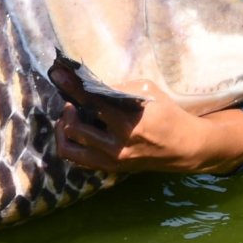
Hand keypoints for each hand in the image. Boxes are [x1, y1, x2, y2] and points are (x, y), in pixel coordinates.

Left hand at [50, 66, 242, 174]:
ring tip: (68, 117)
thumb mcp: (147, 91)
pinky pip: (76, 159)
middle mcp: (118, 144)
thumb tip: (88, 83)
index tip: (58, 74)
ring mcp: (112, 160)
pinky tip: (74, 130)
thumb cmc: (166, 113)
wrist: (184, 147)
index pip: (92, 101)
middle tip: (69, 100)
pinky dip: (69, 143)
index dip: (72, 86)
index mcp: (130, 122)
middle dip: (66, 109)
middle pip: (75, 126)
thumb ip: (118, 89)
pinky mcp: (109, 168)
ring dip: (64, 128)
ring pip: (69, 146)